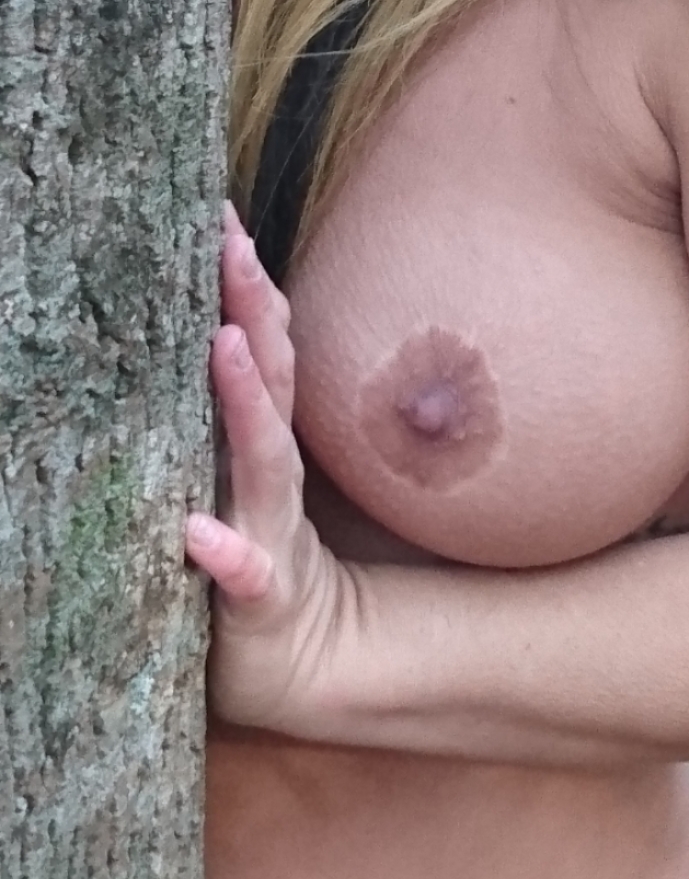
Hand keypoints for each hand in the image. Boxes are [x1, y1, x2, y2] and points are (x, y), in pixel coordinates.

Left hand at [185, 204, 360, 736]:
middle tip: (231, 244)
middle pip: (268, 380)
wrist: (301, 661)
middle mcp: (272, 475)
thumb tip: (225, 318)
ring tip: (224, 346)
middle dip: (251, 309)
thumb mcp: (252, 474)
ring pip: (264, 459)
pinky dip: (226, 554)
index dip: (248, 284)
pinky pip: (244, 577)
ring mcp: (270, 531)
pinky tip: (196, 533)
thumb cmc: (261, 555)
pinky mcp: (260, 599)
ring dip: (246, 402)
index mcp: (265, 442)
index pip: (263, 347)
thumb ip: (248, 406)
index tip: (221, 217)